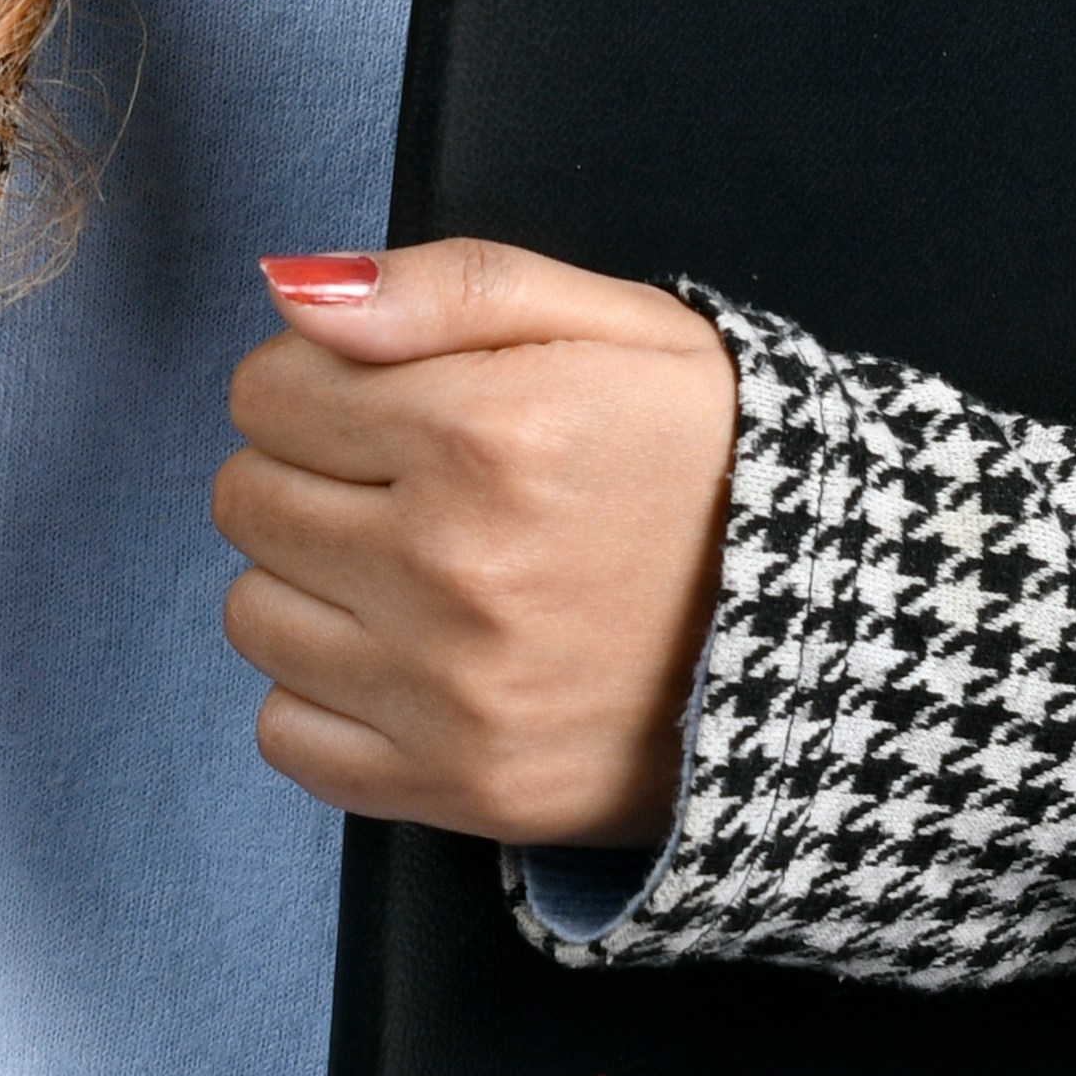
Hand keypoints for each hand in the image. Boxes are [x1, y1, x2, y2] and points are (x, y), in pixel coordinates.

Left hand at [211, 242, 738, 852]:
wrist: (827, 626)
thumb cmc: (715, 461)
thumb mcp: (614, 325)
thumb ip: (444, 288)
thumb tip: (290, 291)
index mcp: (486, 432)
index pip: (267, 392)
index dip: (316, 384)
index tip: (386, 404)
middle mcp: (453, 567)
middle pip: (247, 499)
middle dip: (308, 473)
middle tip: (405, 486)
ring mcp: (452, 692)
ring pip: (253, 615)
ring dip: (310, 584)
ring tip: (411, 571)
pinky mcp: (460, 787)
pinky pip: (287, 735)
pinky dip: (325, 697)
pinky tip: (407, 660)